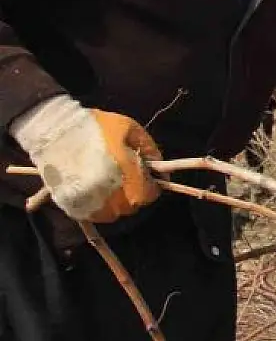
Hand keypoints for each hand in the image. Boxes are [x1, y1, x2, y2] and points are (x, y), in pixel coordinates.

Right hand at [10, 95, 162, 222]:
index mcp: (126, 173)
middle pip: (131, 206)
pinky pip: (91, 215)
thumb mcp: (129, 128)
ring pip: (111, 214)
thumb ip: (148, 147)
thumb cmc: (94, 126)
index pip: (149, 195)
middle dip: (134, 194)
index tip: (148, 179)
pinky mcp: (70, 205)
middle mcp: (109, 193)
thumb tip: (159, 165)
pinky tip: (95, 192)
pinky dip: (97, 207)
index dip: (152, 187)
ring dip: (116, 204)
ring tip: (111, 187)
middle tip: (128, 181)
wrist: (52, 129)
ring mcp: (88, 201)